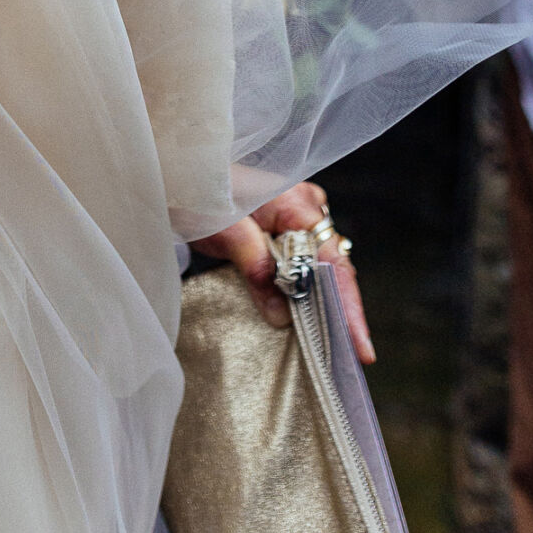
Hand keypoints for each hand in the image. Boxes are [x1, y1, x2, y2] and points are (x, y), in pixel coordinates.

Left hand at [192, 181, 375, 364]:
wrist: (173, 173)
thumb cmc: (196, 191)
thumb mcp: (226, 232)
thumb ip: (258, 270)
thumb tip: (284, 316)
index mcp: (298, 203)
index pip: (334, 263)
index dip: (349, 308)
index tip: (360, 347)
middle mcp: (305, 208)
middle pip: (333, 268)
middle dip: (342, 312)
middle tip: (352, 359)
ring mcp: (295, 216)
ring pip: (318, 269)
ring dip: (322, 305)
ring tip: (334, 347)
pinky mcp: (280, 228)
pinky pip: (300, 265)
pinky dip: (302, 292)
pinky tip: (306, 318)